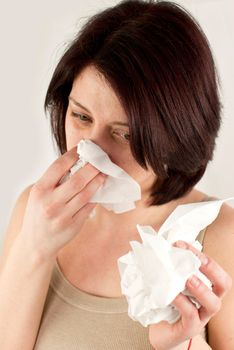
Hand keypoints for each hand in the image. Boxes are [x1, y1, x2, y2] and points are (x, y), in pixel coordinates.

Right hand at [18, 145, 105, 259]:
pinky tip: (100, 189)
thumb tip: (77, 162)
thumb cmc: (39, 213)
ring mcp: (62, 216)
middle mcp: (50, 203)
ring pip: (86, 194)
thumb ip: (54, 180)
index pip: (58, 167)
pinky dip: (96, 196)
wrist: (36, 243)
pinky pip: (89, 207)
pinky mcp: (74, 225)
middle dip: (91, 168)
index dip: (73, 155)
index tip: (83, 148)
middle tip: (100, 161)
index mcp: (40, 191)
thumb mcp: (39, 195)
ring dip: (97, 182)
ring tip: (103, 174)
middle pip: (77, 180)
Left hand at [148, 241, 231, 349]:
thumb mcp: (172, 283)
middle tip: (193, 258)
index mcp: (206, 287)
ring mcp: (201, 316)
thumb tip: (162, 247)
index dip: (203, 256)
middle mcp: (208, 301)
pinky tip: (172, 294)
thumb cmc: (168, 304)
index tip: (182, 245)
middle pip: (224, 284)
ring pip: (213, 303)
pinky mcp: (190, 328)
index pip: (216, 270)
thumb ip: (173, 269)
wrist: (161, 331)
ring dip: (201, 287)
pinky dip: (182, 302)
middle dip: (210, 268)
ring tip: (187, 278)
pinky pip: (191, 315)